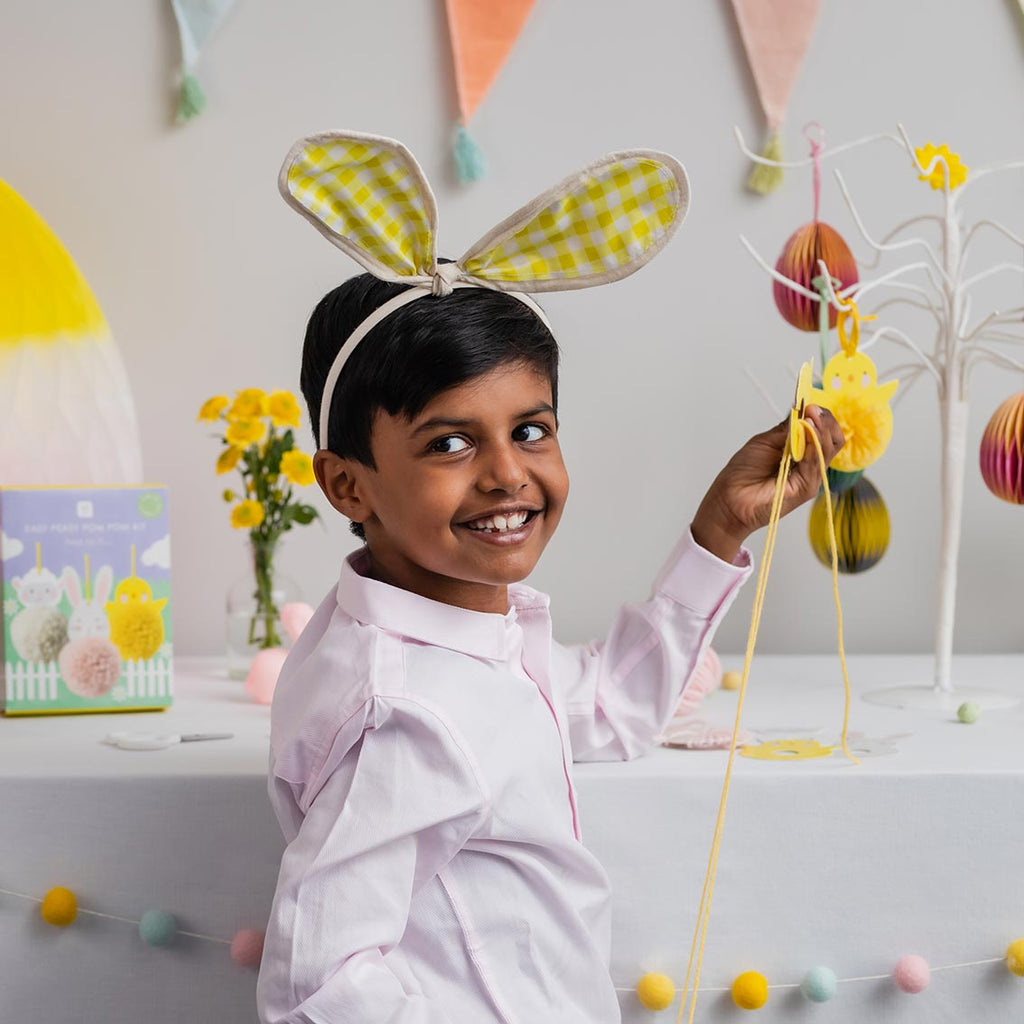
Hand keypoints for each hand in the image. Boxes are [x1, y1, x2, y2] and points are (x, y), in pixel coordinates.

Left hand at [690, 406, 844, 563]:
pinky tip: (807, 433)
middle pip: (834, 441)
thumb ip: (787, 429)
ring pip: (828, 451)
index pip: (825, 433)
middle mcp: (809, 465)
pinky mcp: (805, 489)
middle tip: (813, 410)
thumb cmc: (743, 472)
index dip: (822, 417)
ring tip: (810, 418)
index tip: (810, 405)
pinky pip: (815, 465)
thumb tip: (804, 411)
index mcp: (802, 452)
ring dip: (821, 430)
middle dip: (826, 421)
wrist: (729, 498)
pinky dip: (813, 447)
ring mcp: (809, 477)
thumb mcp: (766, 442)